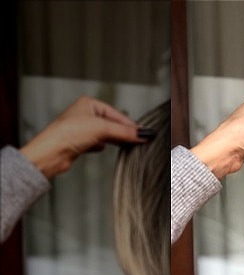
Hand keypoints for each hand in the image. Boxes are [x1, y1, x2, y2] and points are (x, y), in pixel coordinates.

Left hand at [20, 96, 147, 178]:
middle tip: (137, 140)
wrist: (51, 153)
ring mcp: (82, 128)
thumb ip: (125, 131)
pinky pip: (99, 143)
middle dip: (123, 132)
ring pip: (106, 134)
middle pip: (113, 124)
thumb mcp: (102, 129)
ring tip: (125, 145)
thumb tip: (143, 134)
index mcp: (89, 103)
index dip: (130, 124)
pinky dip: (102, 146)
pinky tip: (100, 148)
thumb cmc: (67, 133)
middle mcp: (85, 114)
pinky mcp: (80, 142)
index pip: (117, 114)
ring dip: (113, 140)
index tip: (143, 134)